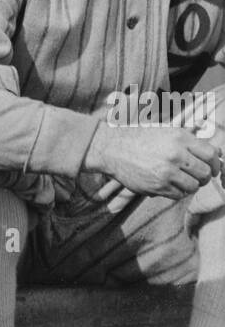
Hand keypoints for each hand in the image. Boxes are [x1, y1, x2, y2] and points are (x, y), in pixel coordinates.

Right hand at [85, 123, 221, 198]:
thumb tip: (212, 154)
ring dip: (190, 186)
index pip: (211, 154)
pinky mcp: (156, 186)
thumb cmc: (139, 137)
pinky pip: (178, 195)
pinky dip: (177, 192)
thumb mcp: (166, 131)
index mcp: (180, 138)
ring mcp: (166, 172)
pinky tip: (170, 186)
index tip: (213, 169)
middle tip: (197, 178)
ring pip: (193, 186)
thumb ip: (188, 140)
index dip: (215, 165)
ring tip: (181, 182)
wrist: (112, 148)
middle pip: (204, 173)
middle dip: (204, 177)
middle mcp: (176, 155)